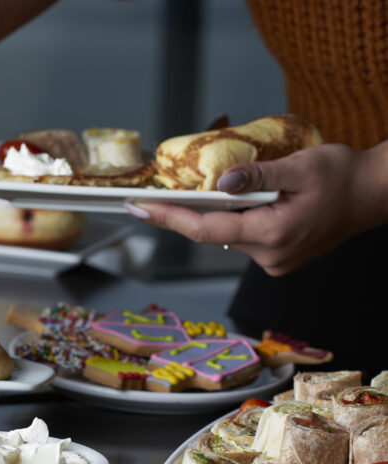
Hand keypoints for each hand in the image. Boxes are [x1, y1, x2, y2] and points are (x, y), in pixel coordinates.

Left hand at [125, 144, 387, 275]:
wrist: (376, 194)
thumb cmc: (343, 175)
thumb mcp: (301, 166)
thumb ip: (258, 175)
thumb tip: (220, 184)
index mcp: (274, 234)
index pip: (206, 229)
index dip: (168, 218)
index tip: (138, 208)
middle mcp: (270, 256)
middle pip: (213, 233)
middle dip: (184, 213)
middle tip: (148, 198)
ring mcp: (275, 261)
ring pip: (228, 235)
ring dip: (214, 214)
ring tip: (192, 193)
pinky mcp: (278, 258)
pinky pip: (244, 236)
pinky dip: (233, 219)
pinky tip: (230, 202)